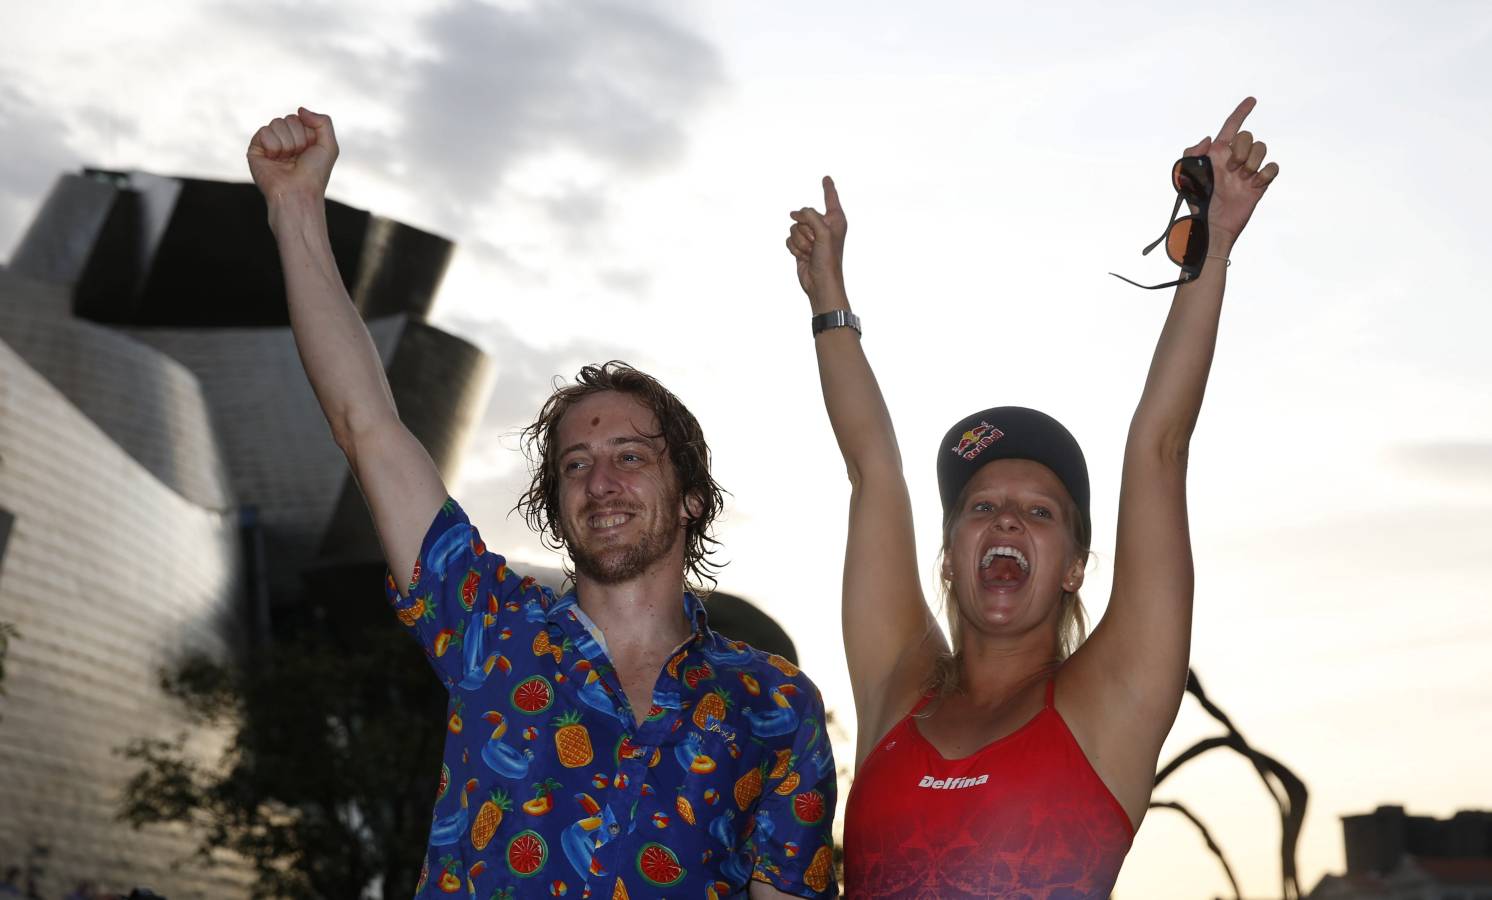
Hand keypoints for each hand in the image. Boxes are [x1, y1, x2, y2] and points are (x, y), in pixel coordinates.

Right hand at [246, 107, 338, 203]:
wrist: (298, 192)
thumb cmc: (314, 174)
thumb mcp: (329, 146)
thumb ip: (323, 121)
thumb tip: (300, 109)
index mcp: (301, 138)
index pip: (301, 118)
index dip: (308, 133)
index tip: (309, 151)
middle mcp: (285, 140)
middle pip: (289, 119)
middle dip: (297, 138)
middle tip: (298, 157)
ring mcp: (270, 144)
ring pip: (276, 123)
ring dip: (287, 143)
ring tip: (287, 160)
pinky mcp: (255, 149)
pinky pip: (263, 131)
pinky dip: (273, 146)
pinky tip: (274, 159)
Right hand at [786, 176, 847, 311]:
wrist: (820, 282)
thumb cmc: (828, 259)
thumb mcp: (823, 232)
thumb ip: (810, 216)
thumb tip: (795, 214)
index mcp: (835, 219)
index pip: (830, 198)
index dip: (828, 187)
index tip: (826, 178)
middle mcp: (824, 226)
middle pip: (804, 215)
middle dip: (805, 230)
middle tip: (816, 243)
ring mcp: (811, 236)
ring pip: (794, 227)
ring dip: (800, 242)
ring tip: (811, 252)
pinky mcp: (801, 245)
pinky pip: (789, 238)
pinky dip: (794, 249)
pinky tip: (804, 257)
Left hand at [1183, 97, 1279, 245]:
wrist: (1212, 225)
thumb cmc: (1197, 203)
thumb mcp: (1185, 177)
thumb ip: (1191, 154)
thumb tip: (1210, 139)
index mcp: (1218, 153)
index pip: (1231, 126)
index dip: (1241, 112)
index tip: (1252, 100)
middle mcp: (1235, 158)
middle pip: (1248, 136)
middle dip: (1241, 149)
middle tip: (1230, 169)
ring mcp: (1249, 170)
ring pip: (1262, 148)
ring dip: (1252, 162)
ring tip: (1241, 178)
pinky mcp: (1260, 183)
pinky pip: (1272, 167)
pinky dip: (1265, 174)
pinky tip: (1253, 185)